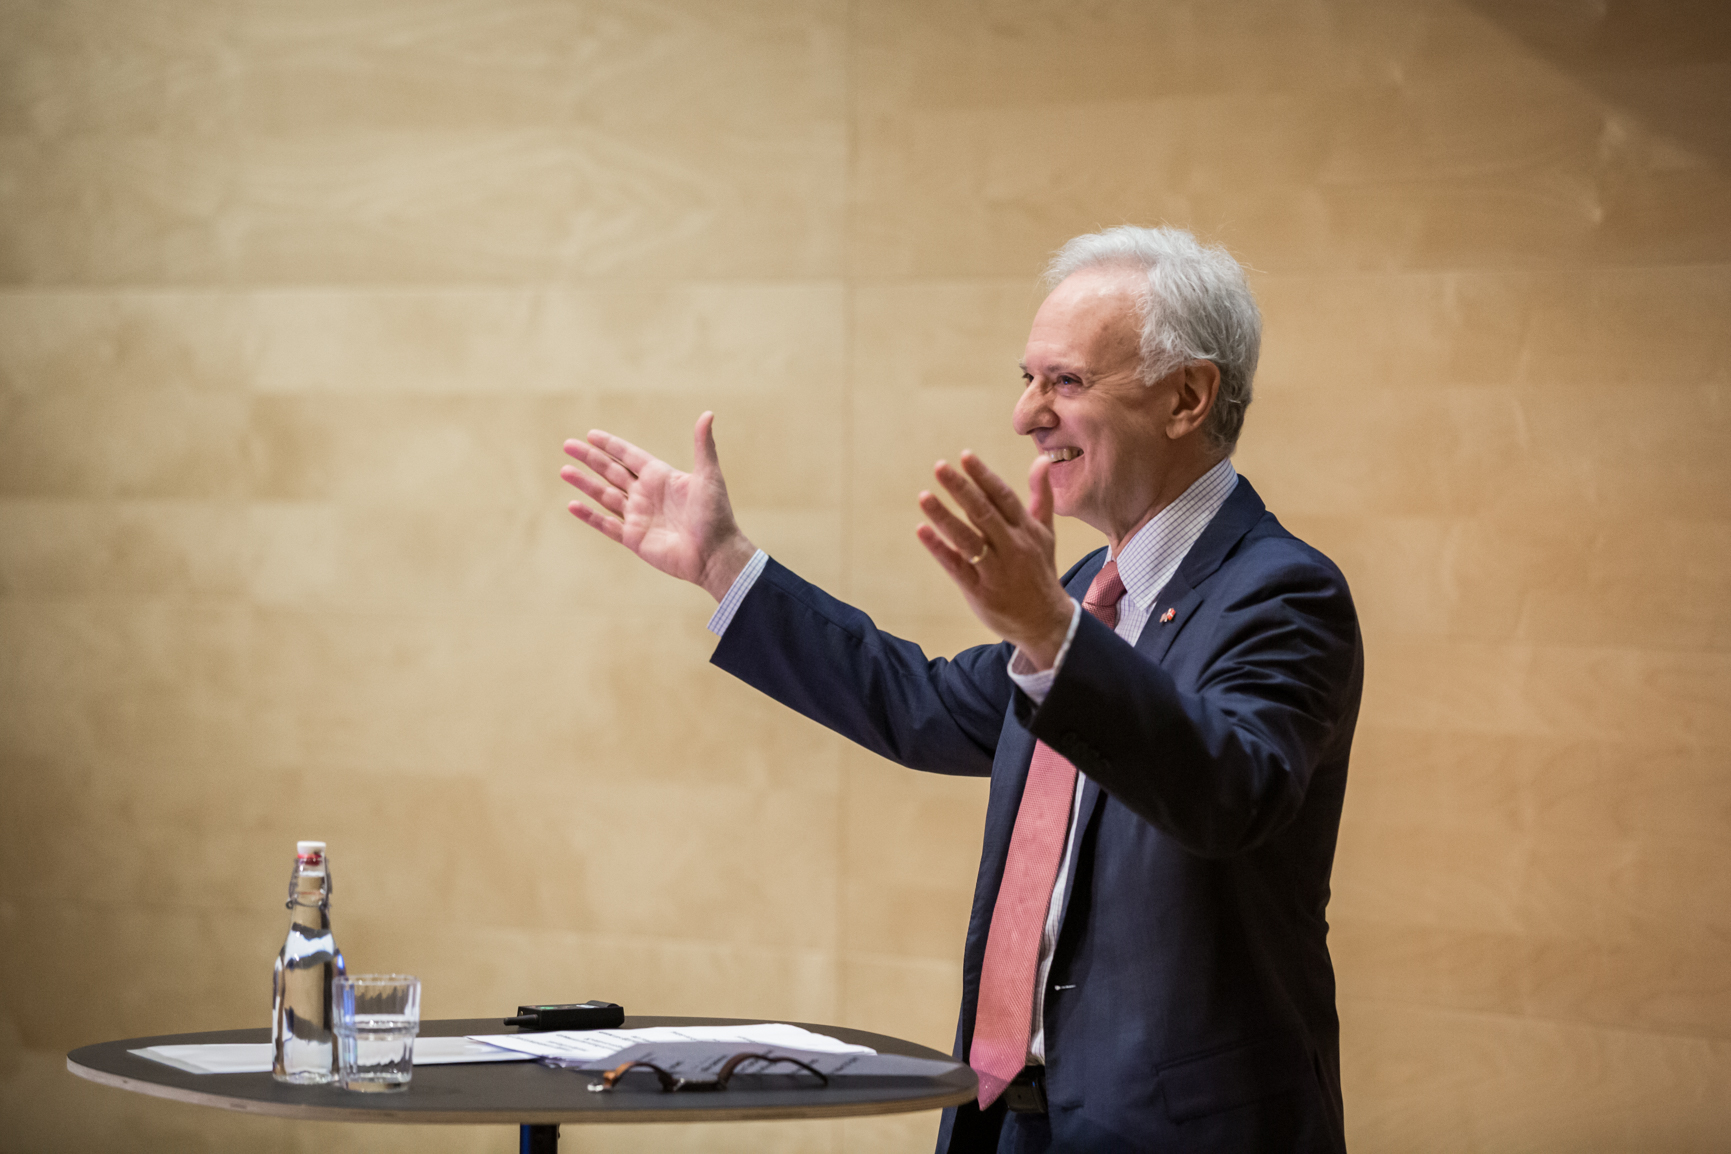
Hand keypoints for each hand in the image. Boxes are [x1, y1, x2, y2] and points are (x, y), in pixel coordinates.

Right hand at [561, 411, 756, 601]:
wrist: (714, 554)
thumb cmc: (716, 515)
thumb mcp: (708, 476)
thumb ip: (703, 446)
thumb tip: (708, 414)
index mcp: (661, 477)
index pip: (629, 456)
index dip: (611, 445)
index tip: (591, 434)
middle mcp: (646, 494)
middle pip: (611, 472)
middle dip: (590, 459)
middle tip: (568, 445)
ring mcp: (638, 517)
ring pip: (604, 496)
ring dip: (584, 483)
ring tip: (564, 470)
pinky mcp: (634, 538)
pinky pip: (606, 525)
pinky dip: (589, 516)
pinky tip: (572, 504)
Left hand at [915, 451, 1074, 668]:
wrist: (1045, 621)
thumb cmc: (1040, 570)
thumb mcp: (1045, 532)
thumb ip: (1041, 495)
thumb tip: (1042, 459)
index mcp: (1026, 530)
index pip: (1003, 497)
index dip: (984, 476)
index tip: (965, 456)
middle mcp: (1012, 547)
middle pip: (983, 513)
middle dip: (961, 488)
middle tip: (939, 467)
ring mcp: (995, 570)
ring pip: (967, 539)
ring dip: (944, 517)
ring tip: (923, 496)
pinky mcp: (979, 590)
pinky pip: (956, 566)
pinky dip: (939, 548)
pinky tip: (922, 530)